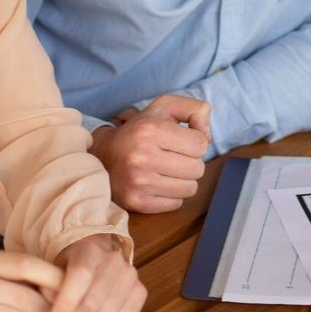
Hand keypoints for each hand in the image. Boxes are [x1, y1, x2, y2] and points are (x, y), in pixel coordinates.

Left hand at [42, 233, 145, 311]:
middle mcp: (114, 260)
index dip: (66, 302)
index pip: (80, 275)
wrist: (94, 257)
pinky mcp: (139, 292)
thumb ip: (47, 290)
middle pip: (92, 303)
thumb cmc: (67, 266)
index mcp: (89, 249)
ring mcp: (130, 276)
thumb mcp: (51, 268)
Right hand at [91, 93, 210, 212]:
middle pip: (198, 168)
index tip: (179, 141)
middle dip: (189, 162)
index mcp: (150, 129)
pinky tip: (156, 183)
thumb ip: (196, 110)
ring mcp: (138, 182)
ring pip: (190, 188)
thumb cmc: (140, 130)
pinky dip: (171, 195)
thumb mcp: (164, 107)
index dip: (195, 142)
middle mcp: (142, 156)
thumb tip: (208, 138)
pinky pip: (176, 204)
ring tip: (164, 170)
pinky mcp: (137, 202)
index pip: (201, 144)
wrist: (102, 155)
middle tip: (171, 156)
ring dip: (182, 180)